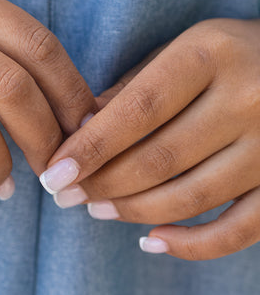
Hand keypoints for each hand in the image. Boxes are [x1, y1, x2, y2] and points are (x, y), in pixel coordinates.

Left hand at [40, 18, 259, 259]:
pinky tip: (151, 241)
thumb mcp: (186, 49)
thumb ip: (134, 88)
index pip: (139, 109)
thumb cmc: (233, 56)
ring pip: (191, 196)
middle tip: (65, 196)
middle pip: (161, 158)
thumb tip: (77, 134)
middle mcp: (249, 98)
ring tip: (96, 209)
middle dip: (103, 184)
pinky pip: (238, 231)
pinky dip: (191, 245)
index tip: (53, 172)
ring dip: (134, 211)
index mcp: (213, 53)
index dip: (92, 146)